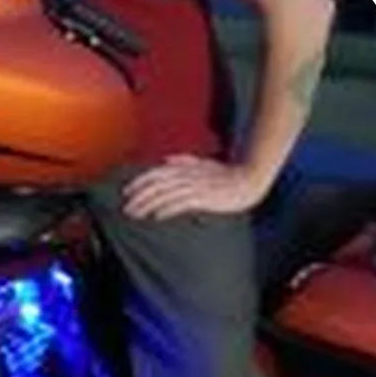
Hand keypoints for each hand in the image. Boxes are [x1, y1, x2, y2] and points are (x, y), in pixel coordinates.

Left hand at [122, 155, 267, 220]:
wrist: (249, 179)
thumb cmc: (226, 173)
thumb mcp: (203, 164)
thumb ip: (183, 160)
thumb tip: (165, 160)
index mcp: (184, 167)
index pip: (155, 173)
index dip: (139, 182)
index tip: (125, 193)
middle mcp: (186, 175)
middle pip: (156, 185)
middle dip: (138, 197)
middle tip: (125, 209)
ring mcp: (195, 186)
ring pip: (165, 195)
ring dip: (148, 205)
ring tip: (135, 215)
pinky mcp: (205, 197)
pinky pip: (182, 203)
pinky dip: (168, 209)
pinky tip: (157, 217)